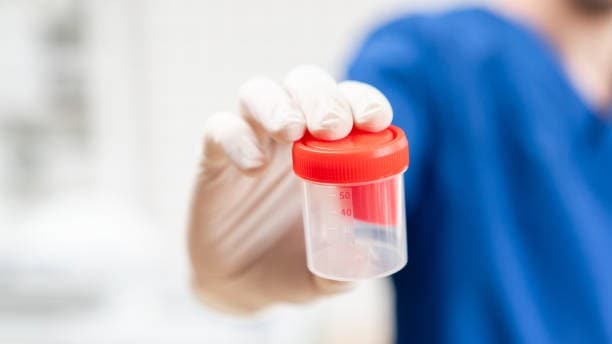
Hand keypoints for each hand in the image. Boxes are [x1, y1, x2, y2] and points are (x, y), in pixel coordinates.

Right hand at [189, 65, 392, 313]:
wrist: (241, 286)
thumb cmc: (292, 266)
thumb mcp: (324, 275)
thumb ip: (345, 272)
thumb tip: (364, 262)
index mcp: (330, 150)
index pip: (349, 104)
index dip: (363, 101)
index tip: (375, 120)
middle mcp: (290, 136)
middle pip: (305, 85)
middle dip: (322, 98)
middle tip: (332, 128)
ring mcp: (251, 141)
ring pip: (258, 92)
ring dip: (278, 105)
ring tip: (292, 132)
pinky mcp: (214, 159)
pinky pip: (219, 129)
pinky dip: (236, 139)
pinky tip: (254, 166)